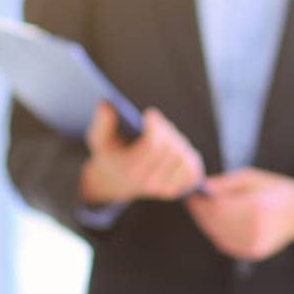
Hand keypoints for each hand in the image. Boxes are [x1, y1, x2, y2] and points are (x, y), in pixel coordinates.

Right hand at [80, 104, 204, 205]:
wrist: (114, 181)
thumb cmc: (111, 154)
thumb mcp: (101, 139)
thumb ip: (102, 122)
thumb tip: (106, 105)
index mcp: (130, 170)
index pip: (153, 145)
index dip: (155, 125)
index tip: (149, 114)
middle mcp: (149, 182)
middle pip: (171, 148)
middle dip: (165, 130)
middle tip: (156, 122)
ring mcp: (164, 187)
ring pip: (184, 156)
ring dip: (176, 141)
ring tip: (164, 137)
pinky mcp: (177, 189)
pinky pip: (193, 169)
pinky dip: (188, 157)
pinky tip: (176, 150)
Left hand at [185, 168, 293, 261]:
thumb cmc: (274, 190)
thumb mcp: (251, 178)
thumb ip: (225, 184)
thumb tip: (200, 188)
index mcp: (257, 208)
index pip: (217, 208)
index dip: (200, 202)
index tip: (190, 194)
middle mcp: (255, 230)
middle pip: (215, 223)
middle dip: (200, 212)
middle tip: (192, 201)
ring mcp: (254, 244)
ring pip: (218, 234)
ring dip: (207, 222)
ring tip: (203, 209)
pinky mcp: (254, 252)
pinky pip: (226, 242)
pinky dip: (217, 232)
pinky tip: (216, 220)